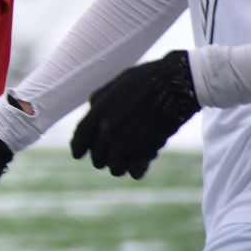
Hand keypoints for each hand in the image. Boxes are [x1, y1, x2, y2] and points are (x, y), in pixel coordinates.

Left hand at [71, 50, 198, 178]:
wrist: (174, 83)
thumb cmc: (146, 79)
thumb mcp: (115, 84)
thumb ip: (100, 100)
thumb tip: (91, 111)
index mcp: (98, 111)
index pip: (80, 137)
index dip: (78, 147)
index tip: (77, 155)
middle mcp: (108, 129)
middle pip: (97, 157)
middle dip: (103, 158)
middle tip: (112, 157)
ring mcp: (126, 141)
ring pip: (115, 168)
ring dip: (121, 166)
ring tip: (128, 161)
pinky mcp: (145, 150)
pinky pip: (135, 171)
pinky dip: (137, 170)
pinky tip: (142, 164)